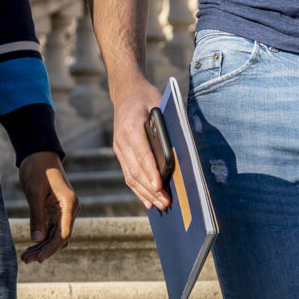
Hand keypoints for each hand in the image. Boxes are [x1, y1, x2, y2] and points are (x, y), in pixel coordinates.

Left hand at [18, 152, 77, 263]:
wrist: (38, 154)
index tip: (38, 258)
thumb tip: (37, 240)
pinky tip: (30, 247)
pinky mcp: (56, 211)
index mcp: (69, 205)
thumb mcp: (34, 193)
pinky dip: (41, 238)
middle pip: (60, 238)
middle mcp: (70, 210)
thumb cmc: (37, 170)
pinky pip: (51, 229)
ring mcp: (64, 211)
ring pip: (55, 236)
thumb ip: (37, 217)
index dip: (50, 248)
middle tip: (26, 260)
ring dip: (42, 247)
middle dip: (44, 250)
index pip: (63, 234)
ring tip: (25, 257)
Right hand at [109, 87, 170, 212]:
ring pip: (131, 176)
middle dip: (151, 189)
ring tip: (160, 206)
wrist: (126, 92)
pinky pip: (129, 175)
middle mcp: (121, 140)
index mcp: (131, 126)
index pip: (142, 153)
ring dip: (145, 193)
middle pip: (136, 170)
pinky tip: (148, 202)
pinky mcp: (120, 154)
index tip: (159, 186)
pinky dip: (138, 190)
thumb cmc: (147, 98)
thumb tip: (180, 150)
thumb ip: (166, 125)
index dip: (150, 171)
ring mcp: (119, 148)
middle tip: (166, 203)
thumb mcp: (159, 104)